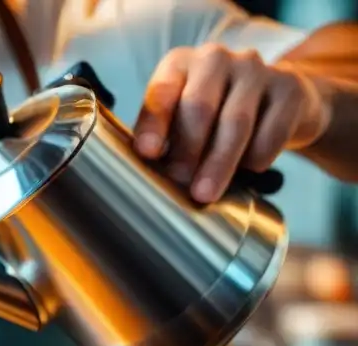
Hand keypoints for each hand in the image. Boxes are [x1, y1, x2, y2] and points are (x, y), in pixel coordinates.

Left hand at [134, 44, 329, 202]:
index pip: (162, 91)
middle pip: (199, 107)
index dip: (154, 123)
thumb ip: (162, 138)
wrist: (279, 102)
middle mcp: (216, 59)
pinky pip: (272, 131)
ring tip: (205, 193)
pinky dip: (257, 157)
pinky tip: (249, 169)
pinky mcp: (289, 88)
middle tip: (180, 182)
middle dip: (187, 150)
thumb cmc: (214, 116)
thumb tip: (149, 172)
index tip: (148, 152)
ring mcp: (255, 70)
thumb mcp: (179, 120)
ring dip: (218, 163)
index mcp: (180, 64)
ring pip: (235, 122)